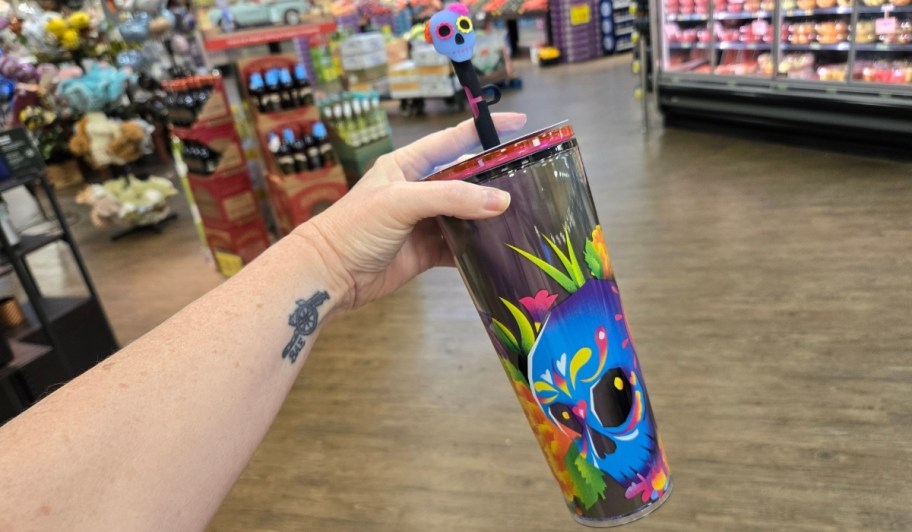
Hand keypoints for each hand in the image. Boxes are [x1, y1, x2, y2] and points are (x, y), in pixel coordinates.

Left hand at [298, 112, 526, 311]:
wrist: (329, 274)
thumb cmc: (354, 228)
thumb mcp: (401, 202)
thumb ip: (451, 197)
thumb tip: (500, 201)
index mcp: (407, 165)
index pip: (453, 140)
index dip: (484, 130)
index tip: (518, 122)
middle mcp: (417, 190)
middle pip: (465, 179)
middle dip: (494, 179)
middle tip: (530, 179)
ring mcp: (423, 222)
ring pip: (466, 214)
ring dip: (488, 217)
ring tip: (523, 216)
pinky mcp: (425, 251)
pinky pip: (459, 246)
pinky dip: (478, 248)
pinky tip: (498, 248)